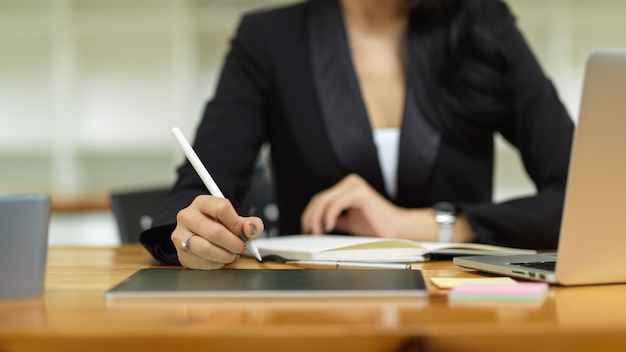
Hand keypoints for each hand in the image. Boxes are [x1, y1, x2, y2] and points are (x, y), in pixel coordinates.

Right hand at [171, 195, 263, 269]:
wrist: (198, 235)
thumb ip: (250, 223)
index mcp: (202, 202)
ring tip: (230, 254)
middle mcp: (187, 216)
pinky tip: (219, 259)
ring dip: (225, 255)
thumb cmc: (219, 225)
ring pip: (206, 249)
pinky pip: (201, 262)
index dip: (236, 223)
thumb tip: (250, 230)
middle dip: (233, 244)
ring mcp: (180, 235)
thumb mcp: (236, 220)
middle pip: (215, 232)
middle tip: (239, 247)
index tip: (241, 231)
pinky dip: (216, 264)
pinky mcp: (181, 253)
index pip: (222, 208)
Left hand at [300, 174, 422, 238]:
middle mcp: (350, 182)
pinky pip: (336, 204)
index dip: (309, 214)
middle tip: (309, 232)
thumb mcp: (349, 222)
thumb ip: (334, 219)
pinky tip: (328, 227)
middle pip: (320, 199)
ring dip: (317, 218)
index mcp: (347, 187)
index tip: (306, 229)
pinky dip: (328, 216)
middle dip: (310, 217)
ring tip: (318, 232)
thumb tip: (316, 225)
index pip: (320, 199)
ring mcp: (354, 185)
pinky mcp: (360, 192)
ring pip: (325, 201)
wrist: (397, 229)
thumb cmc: (377, 226)